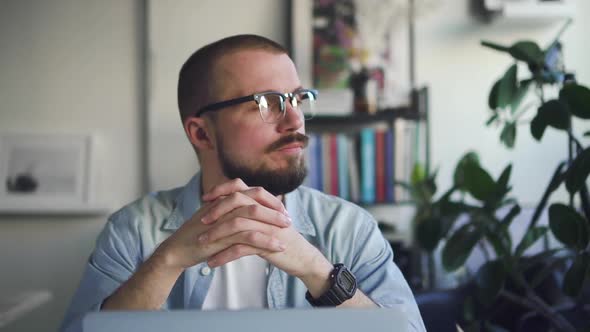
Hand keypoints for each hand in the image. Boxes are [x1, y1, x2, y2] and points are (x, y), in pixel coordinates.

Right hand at [154, 181, 289, 271]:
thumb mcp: (217, 219)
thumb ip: (231, 211)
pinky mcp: (222, 235)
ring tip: (287, 233)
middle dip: (275, 209)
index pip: (253, 192)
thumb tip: (251, 210)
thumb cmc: (198, 235)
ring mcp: (222, 217)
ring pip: (254, 215)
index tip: (282, 210)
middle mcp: (224, 204)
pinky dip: (266, 241)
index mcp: (225, 198)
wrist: (178, 249)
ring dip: (273, 224)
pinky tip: (276, 248)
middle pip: (256, 199)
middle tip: (289, 220)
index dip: (270, 200)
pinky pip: (249, 235)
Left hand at [200, 180, 332, 282]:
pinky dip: (224, 255)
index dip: (221, 190)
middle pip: (236, 202)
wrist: (303, 257)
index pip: (240, 187)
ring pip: (236, 226)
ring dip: (216, 235)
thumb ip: (253, 210)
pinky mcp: (267, 245)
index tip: (206, 198)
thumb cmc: (282, 239)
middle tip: (201, 222)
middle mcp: (266, 211)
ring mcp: (267, 227)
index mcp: (264, 203)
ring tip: (201, 245)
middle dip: (216, 211)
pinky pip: (241, 248)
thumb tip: (230, 204)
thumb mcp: (268, 220)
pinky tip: (213, 262)